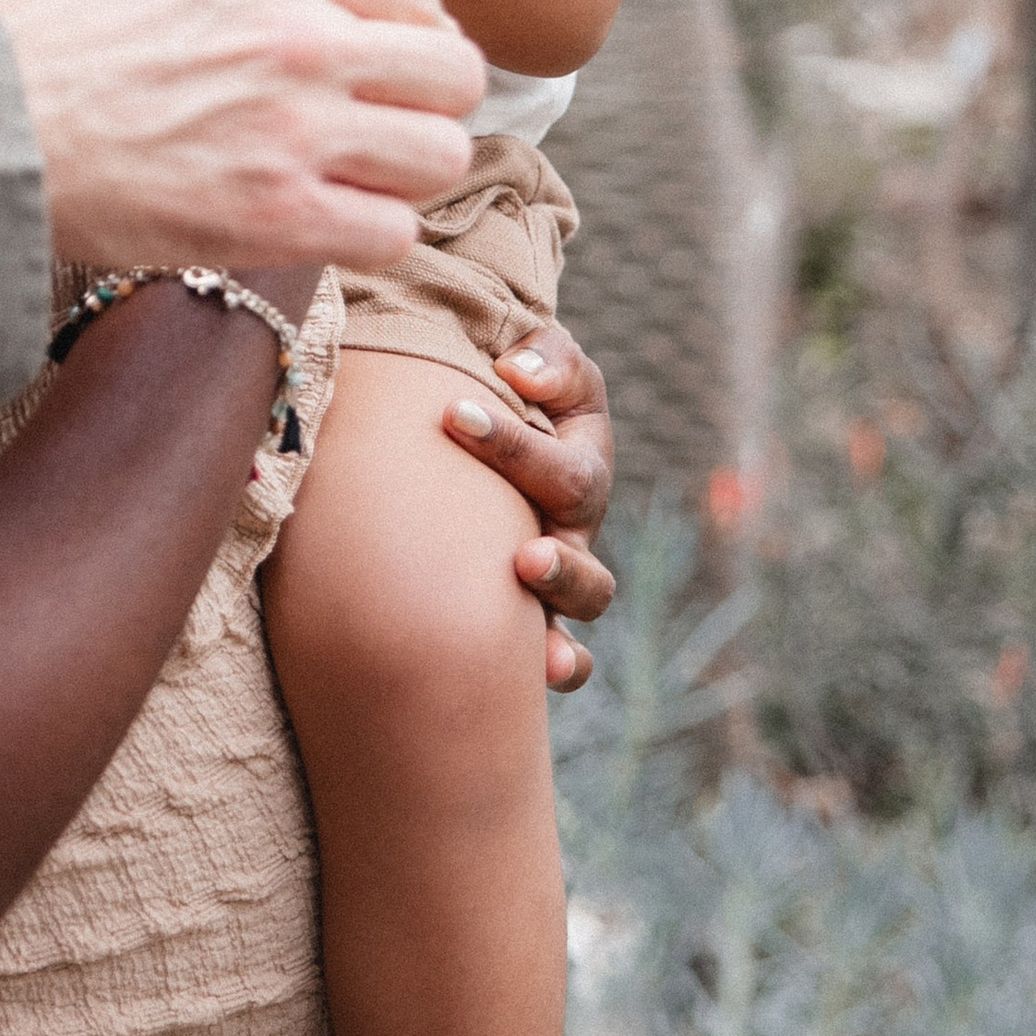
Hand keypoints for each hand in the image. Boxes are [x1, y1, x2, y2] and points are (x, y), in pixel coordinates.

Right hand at [0, 0, 482, 270]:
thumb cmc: (51, 45)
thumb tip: (335, 18)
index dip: (405, 43)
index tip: (374, 76)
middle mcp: (304, 30)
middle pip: (454, 73)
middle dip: (426, 108)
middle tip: (377, 135)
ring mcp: (298, 123)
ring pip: (441, 156)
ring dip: (402, 178)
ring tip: (347, 186)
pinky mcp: (278, 213)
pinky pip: (394, 233)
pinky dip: (368, 236)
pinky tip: (317, 228)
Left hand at [441, 318, 616, 688]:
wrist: (493, 411)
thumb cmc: (514, 383)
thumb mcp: (538, 359)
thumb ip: (544, 357)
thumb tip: (519, 373)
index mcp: (580, 461)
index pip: (561, 464)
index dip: (509, 443)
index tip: (452, 414)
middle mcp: (575, 523)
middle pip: (583, 546)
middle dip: (559, 559)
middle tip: (523, 557)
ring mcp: (557, 571)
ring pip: (582, 602)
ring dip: (558, 606)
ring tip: (525, 610)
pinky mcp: (529, 610)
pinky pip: (565, 656)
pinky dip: (564, 667)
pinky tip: (538, 678)